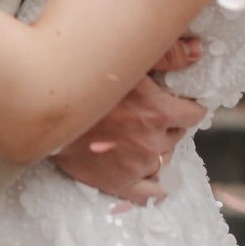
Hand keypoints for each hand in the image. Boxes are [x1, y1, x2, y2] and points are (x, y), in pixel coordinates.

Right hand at [51, 40, 205, 203]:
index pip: (193, 114)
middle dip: (168, 124)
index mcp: (159, 111)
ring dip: (158, 148)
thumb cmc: (86, 77)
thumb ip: (168, 54)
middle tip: (151, 113)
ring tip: (143, 136)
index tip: (180, 102)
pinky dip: (157, 187)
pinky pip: (148, 194)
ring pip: (163, 159)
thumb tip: (198, 51)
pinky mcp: (118, 183)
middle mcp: (152, 142)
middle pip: (176, 135)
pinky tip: (157, 179)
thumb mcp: (129, 59)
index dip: (187, 105)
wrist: (46, 108)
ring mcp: (136, 165)